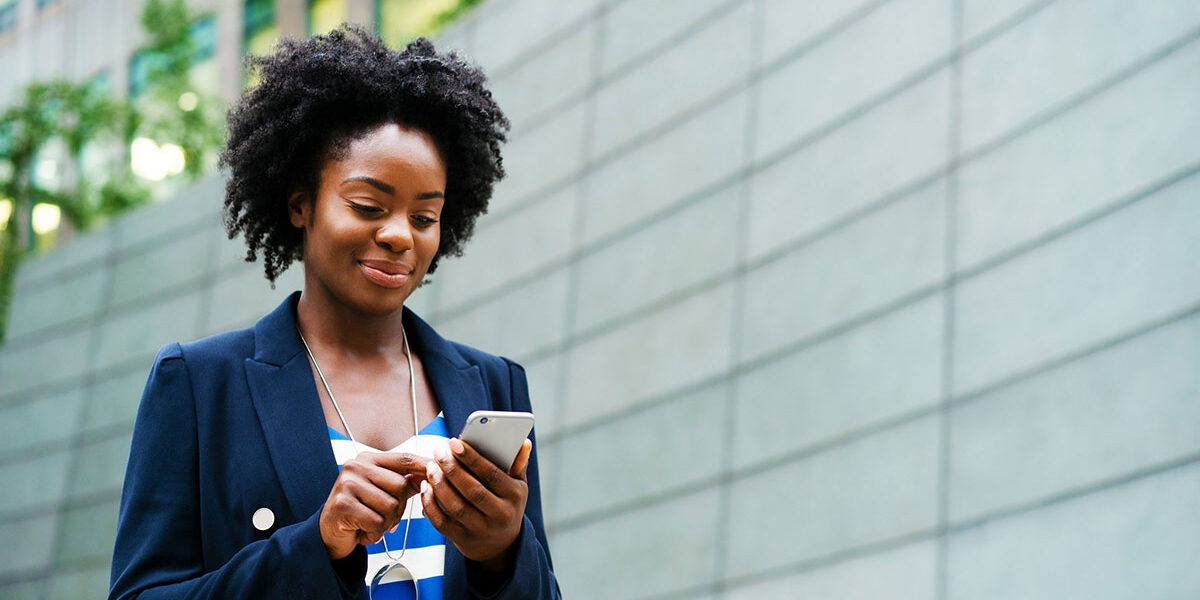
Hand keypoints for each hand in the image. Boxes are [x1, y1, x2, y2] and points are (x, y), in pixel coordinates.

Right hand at [319, 451, 428, 559]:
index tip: (439, 467)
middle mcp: (356, 466)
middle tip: (384, 517)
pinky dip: (374, 532)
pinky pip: (376, 521)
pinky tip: (362, 530)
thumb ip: (404, 482)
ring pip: (390, 506)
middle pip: (400, 485)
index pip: (403, 459)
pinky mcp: (342, 504)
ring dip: (386, 523)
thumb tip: (431, 473)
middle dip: (398, 508)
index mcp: (368, 459)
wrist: (330, 533)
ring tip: (371, 523)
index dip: (423, 465)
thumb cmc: (360, 510)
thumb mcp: (382, 492)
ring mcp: (347, 484)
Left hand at [422, 437, 531, 573]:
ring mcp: (481, 529)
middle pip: (472, 490)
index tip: (455, 442)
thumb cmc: (508, 506)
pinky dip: (431, 505)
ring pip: (455, 506)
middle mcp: (499, 514)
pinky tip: (426, 488)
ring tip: (431, 467)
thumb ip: (519, 463)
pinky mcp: (463, 539)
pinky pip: (442, 523)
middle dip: (452, 469)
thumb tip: (524, 442)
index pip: (492, 474)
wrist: (502, 545)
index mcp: (514, 496)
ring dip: (440, 485)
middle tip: (438, 452)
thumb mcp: (519, 486)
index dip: (471, 457)